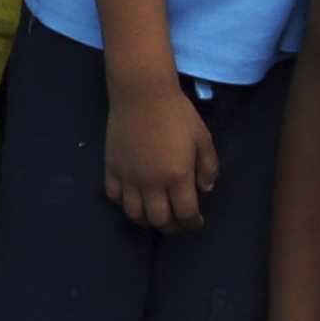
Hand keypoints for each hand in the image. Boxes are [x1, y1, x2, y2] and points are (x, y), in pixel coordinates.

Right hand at [103, 74, 221, 231]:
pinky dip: (124, 203)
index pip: (185, 214)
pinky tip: (134, 197)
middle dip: (173, 227)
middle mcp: (152, 183)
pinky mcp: (111, 168)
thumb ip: (208, 167)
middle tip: (178, 221)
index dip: (193, 222)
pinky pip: (114, 196)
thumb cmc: (177, 113)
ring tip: (156, 214)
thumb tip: (204, 190)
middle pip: (160, 220)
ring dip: (148, 220)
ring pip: (135, 214)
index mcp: (178, 176)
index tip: (197, 220)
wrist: (142, 94)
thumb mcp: (203, 138)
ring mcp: (129, 177)